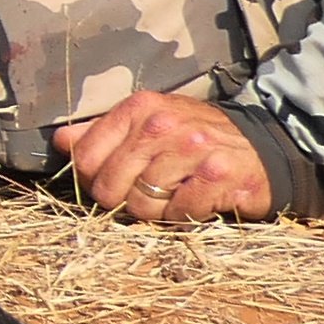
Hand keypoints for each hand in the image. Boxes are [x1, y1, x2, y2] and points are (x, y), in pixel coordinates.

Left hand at [53, 89, 273, 223]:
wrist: (263, 152)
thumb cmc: (196, 142)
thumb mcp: (149, 124)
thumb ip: (102, 132)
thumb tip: (60, 141)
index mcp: (140, 108)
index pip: (86, 156)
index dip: (93, 178)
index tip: (114, 180)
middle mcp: (164, 123)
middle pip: (109, 184)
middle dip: (122, 199)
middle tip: (147, 194)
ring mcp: (193, 147)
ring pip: (141, 203)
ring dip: (155, 210)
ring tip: (174, 195)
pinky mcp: (218, 175)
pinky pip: (177, 213)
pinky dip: (183, 216)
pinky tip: (196, 201)